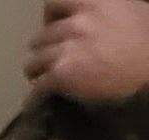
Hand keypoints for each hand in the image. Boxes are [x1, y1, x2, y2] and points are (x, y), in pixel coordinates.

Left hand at [32, 0, 148, 106]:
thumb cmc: (148, 42)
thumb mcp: (128, 11)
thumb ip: (101, 11)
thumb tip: (84, 17)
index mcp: (92, 3)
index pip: (54, 3)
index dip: (50, 18)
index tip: (55, 28)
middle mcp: (75, 23)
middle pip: (40, 37)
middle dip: (45, 49)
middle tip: (54, 59)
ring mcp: (66, 49)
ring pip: (33, 62)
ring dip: (38, 71)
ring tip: (45, 79)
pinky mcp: (61, 74)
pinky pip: (38, 86)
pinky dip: (36, 95)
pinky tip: (39, 100)